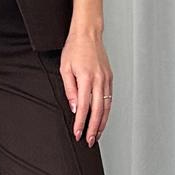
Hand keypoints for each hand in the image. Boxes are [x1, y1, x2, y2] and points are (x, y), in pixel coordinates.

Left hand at [59, 27, 113, 145]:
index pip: (84, 106)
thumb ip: (70, 89)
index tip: (78, 133)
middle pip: (98, 110)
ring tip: (97, 135)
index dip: (81, 122)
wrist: (88, 34)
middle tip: (90, 141)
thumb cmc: (74, 48)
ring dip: (102, 123)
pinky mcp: (109, 78)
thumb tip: (75, 107)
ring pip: (107, 106)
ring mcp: (106, 79)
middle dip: (94, 128)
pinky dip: (106, 111)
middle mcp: (99, 79)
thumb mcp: (65, 68)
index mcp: (86, 77)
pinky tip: (102, 119)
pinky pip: (109, 98)